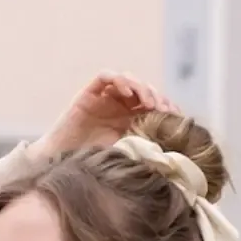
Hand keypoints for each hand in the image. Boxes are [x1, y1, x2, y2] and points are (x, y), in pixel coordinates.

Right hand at [35, 72, 179, 158]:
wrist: (63, 164)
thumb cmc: (93, 164)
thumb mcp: (126, 154)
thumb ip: (144, 147)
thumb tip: (171, 153)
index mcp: (130, 120)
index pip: (154, 105)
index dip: (167, 108)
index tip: (177, 119)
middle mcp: (119, 106)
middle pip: (144, 91)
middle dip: (157, 98)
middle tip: (164, 111)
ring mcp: (105, 98)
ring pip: (128, 80)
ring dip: (142, 88)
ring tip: (149, 103)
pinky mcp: (89, 94)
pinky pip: (106, 77)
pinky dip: (119, 80)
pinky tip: (127, 93)